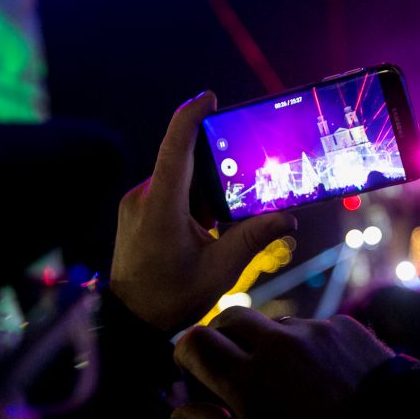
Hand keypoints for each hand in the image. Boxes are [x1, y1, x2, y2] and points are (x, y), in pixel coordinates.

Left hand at [110, 92, 295, 331]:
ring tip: (224, 220)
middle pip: (183, 161)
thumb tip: (289, 217)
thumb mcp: (220, 270)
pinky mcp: (138, 211)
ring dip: (205, 190)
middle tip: (244, 179)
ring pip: (178, 179)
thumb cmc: (171, 297)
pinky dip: (193, 200)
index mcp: (160, 206)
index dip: (192, 116)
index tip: (210, 97)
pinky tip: (209, 225)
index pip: (175, 147)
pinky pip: (169, 192)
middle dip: (216, 167)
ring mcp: (137, 203)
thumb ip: (254, 238)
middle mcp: (143, 197)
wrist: (131, 320)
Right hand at [170, 307, 393, 418]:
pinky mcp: (344, 324)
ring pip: (272, 323)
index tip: (191, 370)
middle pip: (230, 318)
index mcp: (249, 380)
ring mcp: (313, 330)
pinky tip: (322, 376)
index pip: (195, 342)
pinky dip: (305, 346)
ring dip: (266, 344)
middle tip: (228, 366)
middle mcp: (277, 345)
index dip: (185, 354)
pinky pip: (311, 327)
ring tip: (284, 380)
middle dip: (222, 338)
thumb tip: (178, 412)